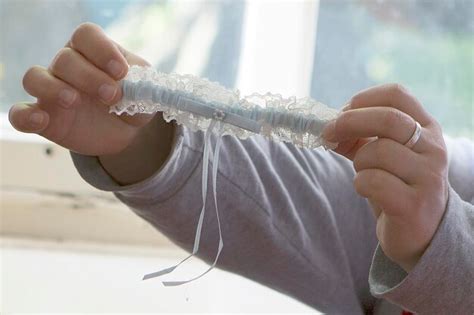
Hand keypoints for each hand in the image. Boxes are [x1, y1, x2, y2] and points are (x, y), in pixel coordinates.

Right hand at [9, 22, 151, 155]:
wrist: (124, 131)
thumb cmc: (132, 101)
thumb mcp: (144, 92)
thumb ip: (142, 86)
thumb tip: (135, 86)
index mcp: (93, 51)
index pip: (86, 35)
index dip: (102, 50)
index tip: (121, 71)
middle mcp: (67, 65)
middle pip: (65, 58)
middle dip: (90, 76)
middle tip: (111, 96)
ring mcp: (51, 90)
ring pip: (35, 77)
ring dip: (54, 88)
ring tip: (75, 101)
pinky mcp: (44, 117)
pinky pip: (20, 113)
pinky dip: (26, 115)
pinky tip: (41, 120)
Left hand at [323, 84, 448, 271]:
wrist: (421, 234)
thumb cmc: (396, 186)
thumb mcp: (383, 155)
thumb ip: (358, 138)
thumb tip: (328, 126)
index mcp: (427, 128)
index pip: (397, 95)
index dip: (363, 99)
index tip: (342, 112)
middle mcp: (434, 148)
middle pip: (388, 119)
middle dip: (349, 122)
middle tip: (328, 133)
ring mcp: (428, 177)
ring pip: (378, 152)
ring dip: (358, 162)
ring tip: (364, 174)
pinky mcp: (415, 204)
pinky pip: (373, 181)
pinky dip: (360, 184)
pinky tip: (367, 191)